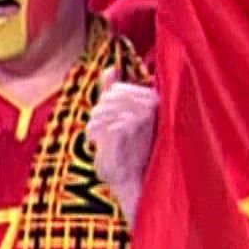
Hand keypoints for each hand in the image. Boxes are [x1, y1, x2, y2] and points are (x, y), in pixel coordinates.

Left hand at [87, 69, 158, 224]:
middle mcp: (149, 105)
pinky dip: (95, 134)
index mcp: (152, 98)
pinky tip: (98, 144)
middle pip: (106, 99)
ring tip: (99, 139)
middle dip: (98, 116)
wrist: (132, 180)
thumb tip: (110, 68)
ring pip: (100, 110)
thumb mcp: (122, 115)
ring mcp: (139, 116)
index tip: (110, 124)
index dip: (106, 107)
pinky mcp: (126, 128)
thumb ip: (115, 90)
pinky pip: (98, 124)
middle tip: (101, 134)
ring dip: (95, 126)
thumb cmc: (129, 149)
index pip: (115, 90)